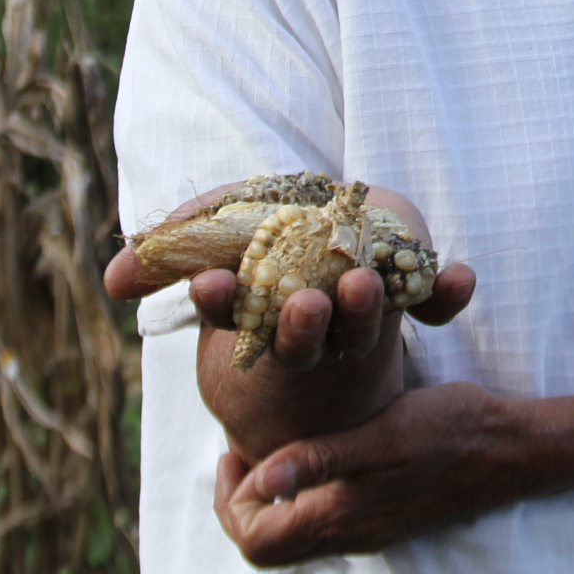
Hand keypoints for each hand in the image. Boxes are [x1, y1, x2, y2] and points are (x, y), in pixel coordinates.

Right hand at [101, 180, 477, 457]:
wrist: (339, 239)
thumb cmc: (266, 240)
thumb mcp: (215, 240)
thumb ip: (169, 254)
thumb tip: (111, 280)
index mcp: (260, 311)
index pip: (235, 316)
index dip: (223, 304)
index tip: (216, 287)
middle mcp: (315, 320)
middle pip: (307, 335)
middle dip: (303, 325)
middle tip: (301, 306)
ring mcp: (367, 315)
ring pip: (368, 326)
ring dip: (367, 311)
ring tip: (363, 289)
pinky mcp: (413, 294)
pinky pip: (434, 303)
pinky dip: (448, 293)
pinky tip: (462, 277)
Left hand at [213, 380, 522, 566]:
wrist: (510, 450)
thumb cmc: (449, 430)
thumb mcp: (382, 432)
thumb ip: (319, 459)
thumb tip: (260, 479)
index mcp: (341, 516)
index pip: (254, 539)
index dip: (231, 500)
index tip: (237, 451)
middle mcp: (350, 535)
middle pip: (267, 548)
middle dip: (242, 506)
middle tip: (244, 455)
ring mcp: (367, 532)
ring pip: (293, 539)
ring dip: (270, 503)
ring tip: (274, 452)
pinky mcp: (383, 520)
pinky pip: (323, 526)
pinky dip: (301, 500)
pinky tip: (315, 457)